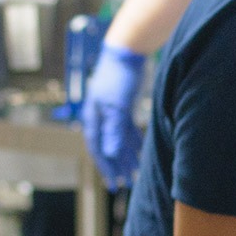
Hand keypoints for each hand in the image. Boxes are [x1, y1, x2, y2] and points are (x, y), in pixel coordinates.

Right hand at [81, 42, 145, 189]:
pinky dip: (133, 142)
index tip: (113, 184)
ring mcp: (114, 111)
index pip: (98, 148)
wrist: (128, 52)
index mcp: (95, 118)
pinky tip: (140, 152)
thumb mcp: (117, 105)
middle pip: (108, 147)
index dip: (106, 167)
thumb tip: (110, 153)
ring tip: (134, 173)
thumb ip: (114, 129)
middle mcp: (102, 117)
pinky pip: (128, 129)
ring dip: (126, 156)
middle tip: (124, 184)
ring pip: (119, 139)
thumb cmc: (118, 77)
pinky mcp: (125, 106)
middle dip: (116, 165)